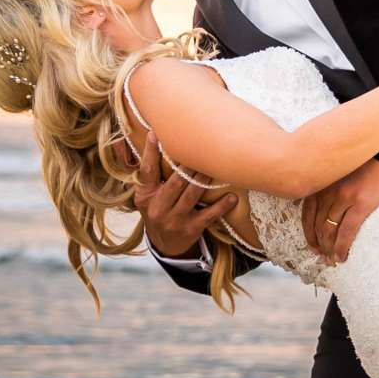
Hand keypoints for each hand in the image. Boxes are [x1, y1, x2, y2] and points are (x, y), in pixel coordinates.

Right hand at [123, 128, 239, 258]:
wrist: (164, 244)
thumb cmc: (158, 210)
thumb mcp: (147, 196)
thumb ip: (150, 175)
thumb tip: (154, 139)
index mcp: (146, 196)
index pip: (147, 171)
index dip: (150, 152)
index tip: (154, 133)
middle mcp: (158, 208)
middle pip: (175, 183)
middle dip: (188, 166)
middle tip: (200, 149)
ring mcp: (174, 220)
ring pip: (191, 196)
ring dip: (204, 179)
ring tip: (215, 166)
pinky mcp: (191, 230)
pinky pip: (209, 215)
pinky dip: (222, 206)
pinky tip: (233, 197)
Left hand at [302, 158, 378, 263]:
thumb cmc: (369, 160)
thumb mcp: (343, 169)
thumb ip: (332, 184)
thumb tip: (330, 206)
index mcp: (323, 181)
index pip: (308, 212)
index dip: (308, 232)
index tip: (312, 244)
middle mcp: (329, 189)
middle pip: (317, 224)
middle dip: (318, 244)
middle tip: (323, 257)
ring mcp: (344, 196)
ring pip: (329, 230)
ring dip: (328, 249)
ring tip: (332, 260)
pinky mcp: (361, 203)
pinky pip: (346, 231)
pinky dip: (341, 247)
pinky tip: (341, 257)